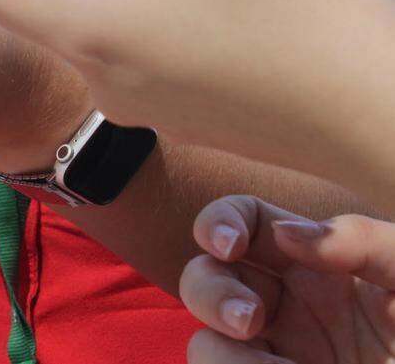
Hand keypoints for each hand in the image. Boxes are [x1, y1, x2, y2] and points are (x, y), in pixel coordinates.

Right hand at [179, 195, 394, 363]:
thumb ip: (365, 241)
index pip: (243, 221)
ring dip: (223, 354)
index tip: (227, 245)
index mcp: (316, 265)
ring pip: (205, 343)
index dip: (218, 220)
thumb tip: (287, 233)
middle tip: (249, 320)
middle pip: (204, 276)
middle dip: (210, 291)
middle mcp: (287, 309)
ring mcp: (276, 357)